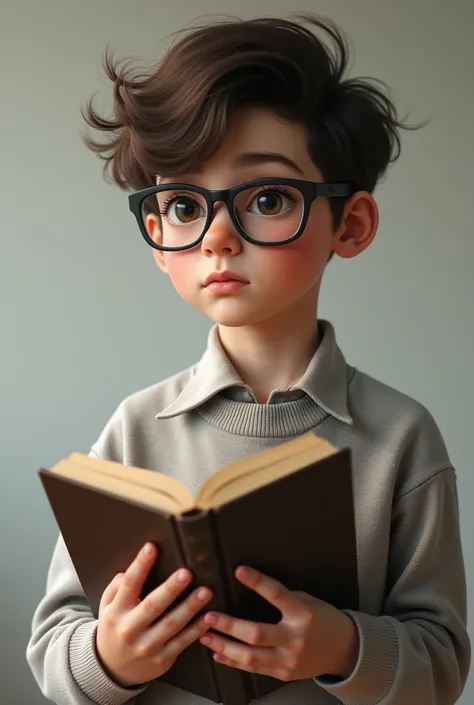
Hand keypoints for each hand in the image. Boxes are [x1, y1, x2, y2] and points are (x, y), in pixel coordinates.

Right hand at [96, 542, 211, 687]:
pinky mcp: (162, 659)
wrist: (112, 670)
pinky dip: (196, 630)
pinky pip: (182, 643)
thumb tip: (127, 571)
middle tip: (186, 573)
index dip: (140, 565)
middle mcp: (130, 629)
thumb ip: (116, 588)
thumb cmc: (115, 629)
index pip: (129, 585)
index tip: (151, 547)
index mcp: (116, 612)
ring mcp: (147, 646)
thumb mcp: (107, 608)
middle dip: (170, 589)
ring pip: (171, 625)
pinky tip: (208, 617)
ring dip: (190, 608)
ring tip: (205, 592)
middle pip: (152, 606)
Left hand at [200, 566, 357, 681]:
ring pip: (250, 657)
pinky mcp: (283, 674)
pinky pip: (254, 670)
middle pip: (257, 634)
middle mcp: (294, 639)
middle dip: (229, 626)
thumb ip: (284, 598)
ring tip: (205, 636)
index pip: (277, 594)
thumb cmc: (324, 619)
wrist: (343, 650)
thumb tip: (255, 586)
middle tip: (209, 616)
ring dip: (225, 646)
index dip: (258, 582)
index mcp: (302, 614)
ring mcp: (288, 660)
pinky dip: (234, 662)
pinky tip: (219, 654)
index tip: (239, 571)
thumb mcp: (308, 601)